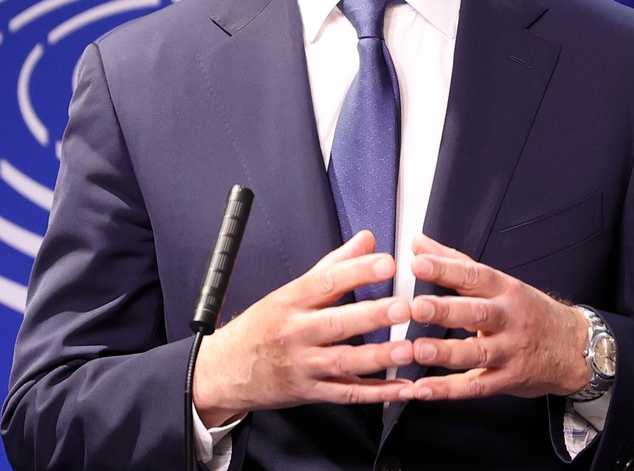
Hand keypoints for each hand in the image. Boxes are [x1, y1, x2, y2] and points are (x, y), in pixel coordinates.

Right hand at [192, 231, 415, 425]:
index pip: (326, 282)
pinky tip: (399, 388)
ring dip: (378, 357)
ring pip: (343, 362)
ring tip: (408, 349)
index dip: (358, 272)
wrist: (224, 371)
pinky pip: (345, 393)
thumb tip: (367, 239)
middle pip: (337, 323)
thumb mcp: (289, 291)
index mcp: (290, 301)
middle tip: (404, 308)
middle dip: (373, 316)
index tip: (387, 263)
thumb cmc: (260, 327)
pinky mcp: (307, 392)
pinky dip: (375, 393)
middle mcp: (295, 333)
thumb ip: (333, 265)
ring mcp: (301, 365)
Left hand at [407, 233, 589, 400]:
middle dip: (446, 310)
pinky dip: (449, 390)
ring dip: (446, 352)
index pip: (474, 276)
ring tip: (418, 349)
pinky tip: (423, 389)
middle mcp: (509, 319)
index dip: (446, 269)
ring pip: (478, 352)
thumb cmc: (529, 312)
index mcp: (505, 290)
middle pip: (477, 313)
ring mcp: (510, 351)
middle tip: (417, 307)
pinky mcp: (508, 379)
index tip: (418, 263)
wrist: (574, 348)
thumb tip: (419, 243)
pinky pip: (477, 386)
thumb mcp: (500, 283)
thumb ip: (456, 264)